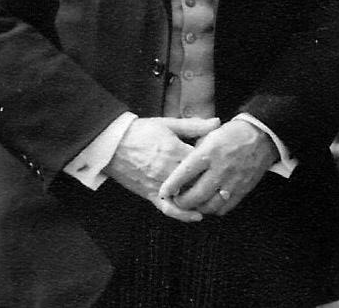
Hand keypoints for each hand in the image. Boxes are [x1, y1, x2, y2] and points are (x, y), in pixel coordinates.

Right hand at [104, 116, 219, 222]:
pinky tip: (197, 216)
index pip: (203, 161)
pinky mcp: (149, 194)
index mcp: (175, 151)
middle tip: (227, 182)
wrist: (112, 145)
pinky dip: (182, 214)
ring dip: (201, 200)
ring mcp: (158, 184)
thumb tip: (217, 122)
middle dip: (212, 182)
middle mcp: (168, 170)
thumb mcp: (168, 124)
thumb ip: (194, 126)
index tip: (226, 160)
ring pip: (185, 197)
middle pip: (197, 181)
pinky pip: (167, 209)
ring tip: (216, 200)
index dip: (217, 162)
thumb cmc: (140, 132)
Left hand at [157, 118, 279, 216]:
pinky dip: (214, 209)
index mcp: (210, 152)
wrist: (263, 135)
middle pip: (195, 196)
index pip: (184, 174)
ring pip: (209, 206)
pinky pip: (224, 208)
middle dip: (182, 202)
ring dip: (197, 208)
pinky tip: (209, 203)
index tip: (163, 191)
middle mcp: (221, 169)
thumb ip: (195, 152)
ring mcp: (233, 181)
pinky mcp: (243, 189)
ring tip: (192, 203)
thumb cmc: (232, 134)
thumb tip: (179, 170)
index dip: (171, 185)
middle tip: (177, 200)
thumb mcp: (210, 135)